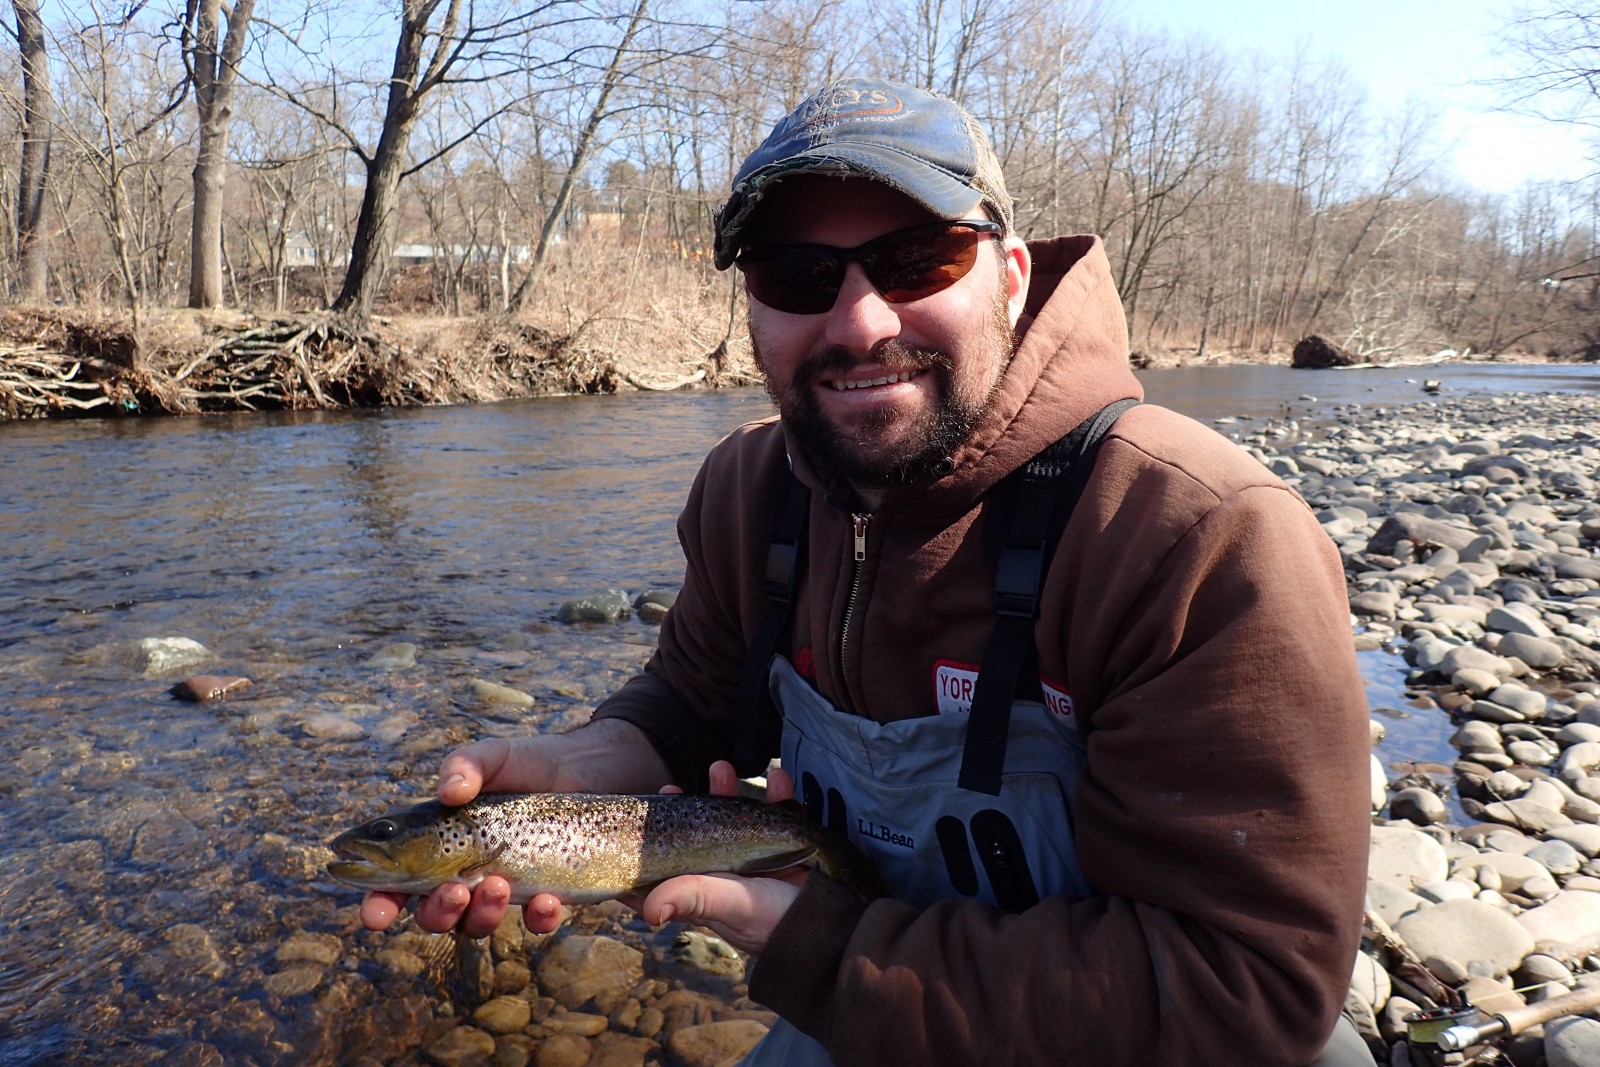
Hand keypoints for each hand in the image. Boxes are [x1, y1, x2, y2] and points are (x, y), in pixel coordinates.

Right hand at [357, 736, 588, 936]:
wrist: (582, 769)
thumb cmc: (522, 763)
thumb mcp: (491, 756)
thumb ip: (466, 765)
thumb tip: (449, 790)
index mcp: (434, 844)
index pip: (395, 881)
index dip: (379, 903)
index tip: (375, 915)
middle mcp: (461, 874)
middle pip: (432, 914)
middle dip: (436, 912)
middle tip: (454, 891)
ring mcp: (502, 888)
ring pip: (477, 924)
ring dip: (482, 914)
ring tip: (498, 884)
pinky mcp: (543, 894)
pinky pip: (535, 922)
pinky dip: (539, 917)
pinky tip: (547, 899)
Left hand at [630, 760, 807, 955]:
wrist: (830, 925)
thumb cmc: (774, 923)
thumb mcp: (729, 907)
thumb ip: (693, 899)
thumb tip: (648, 911)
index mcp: (706, 889)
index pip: (669, 869)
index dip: (649, 847)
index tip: (636, 821)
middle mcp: (728, 873)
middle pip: (700, 835)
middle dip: (689, 807)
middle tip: (675, 786)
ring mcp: (759, 859)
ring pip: (737, 819)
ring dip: (730, 791)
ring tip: (722, 767)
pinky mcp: (789, 848)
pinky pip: (781, 814)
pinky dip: (781, 795)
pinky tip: (780, 779)